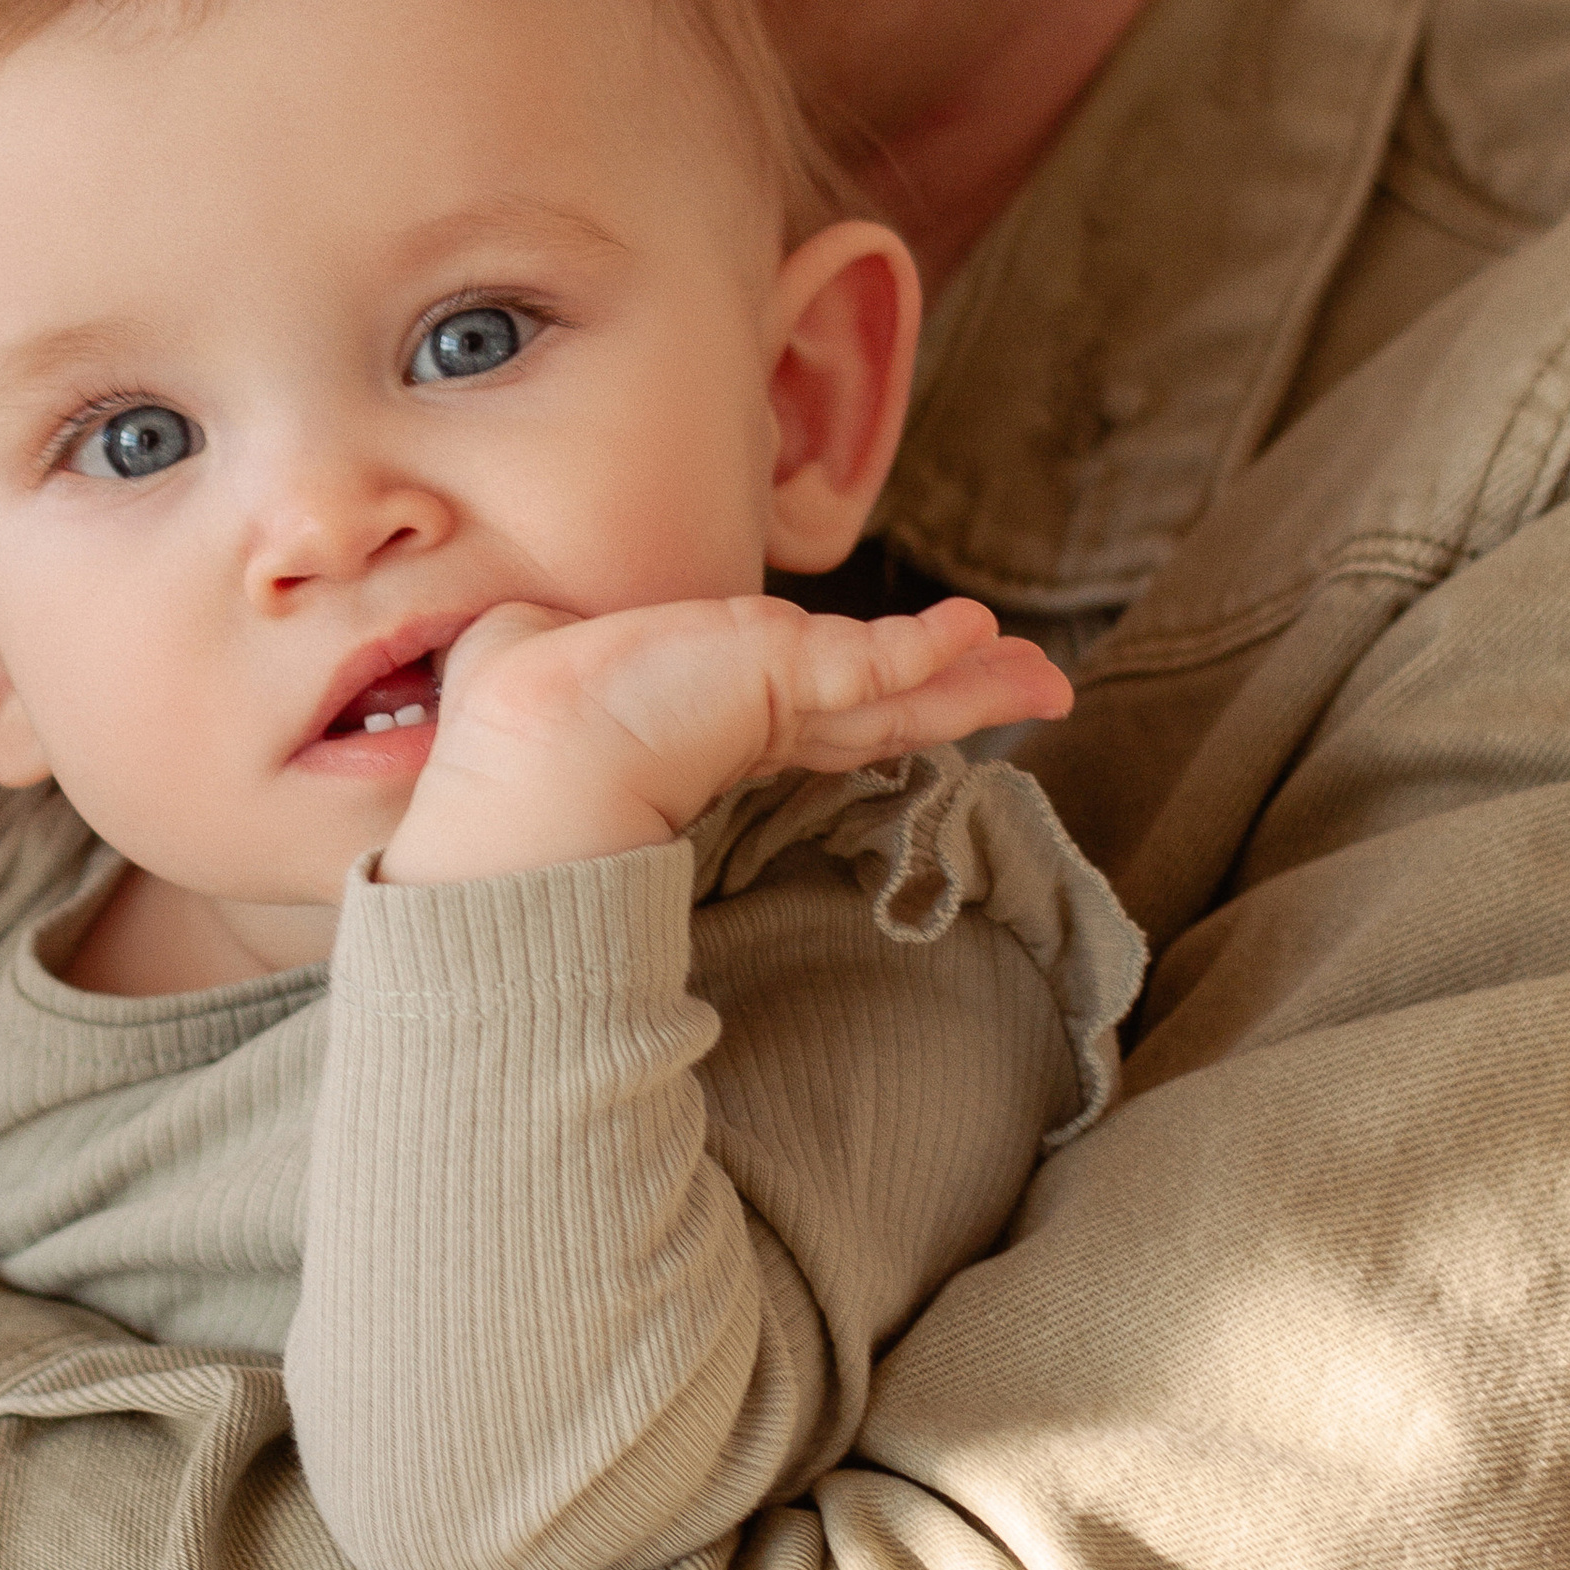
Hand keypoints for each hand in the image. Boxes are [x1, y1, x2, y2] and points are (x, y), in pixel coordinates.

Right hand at [381, 590, 1072, 885]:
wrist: (527, 778)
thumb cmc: (553, 797)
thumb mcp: (624, 817)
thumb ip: (648, 825)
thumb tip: (644, 935)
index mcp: (732, 726)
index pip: (841, 716)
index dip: (902, 703)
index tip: (958, 701)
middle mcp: (758, 695)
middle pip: (888, 698)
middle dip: (967, 688)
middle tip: (1042, 682)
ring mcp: (767, 669)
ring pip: (899, 679)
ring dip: (974, 674)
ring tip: (1041, 672)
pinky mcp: (772, 653)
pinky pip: (870, 658)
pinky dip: (922, 647)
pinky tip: (973, 634)